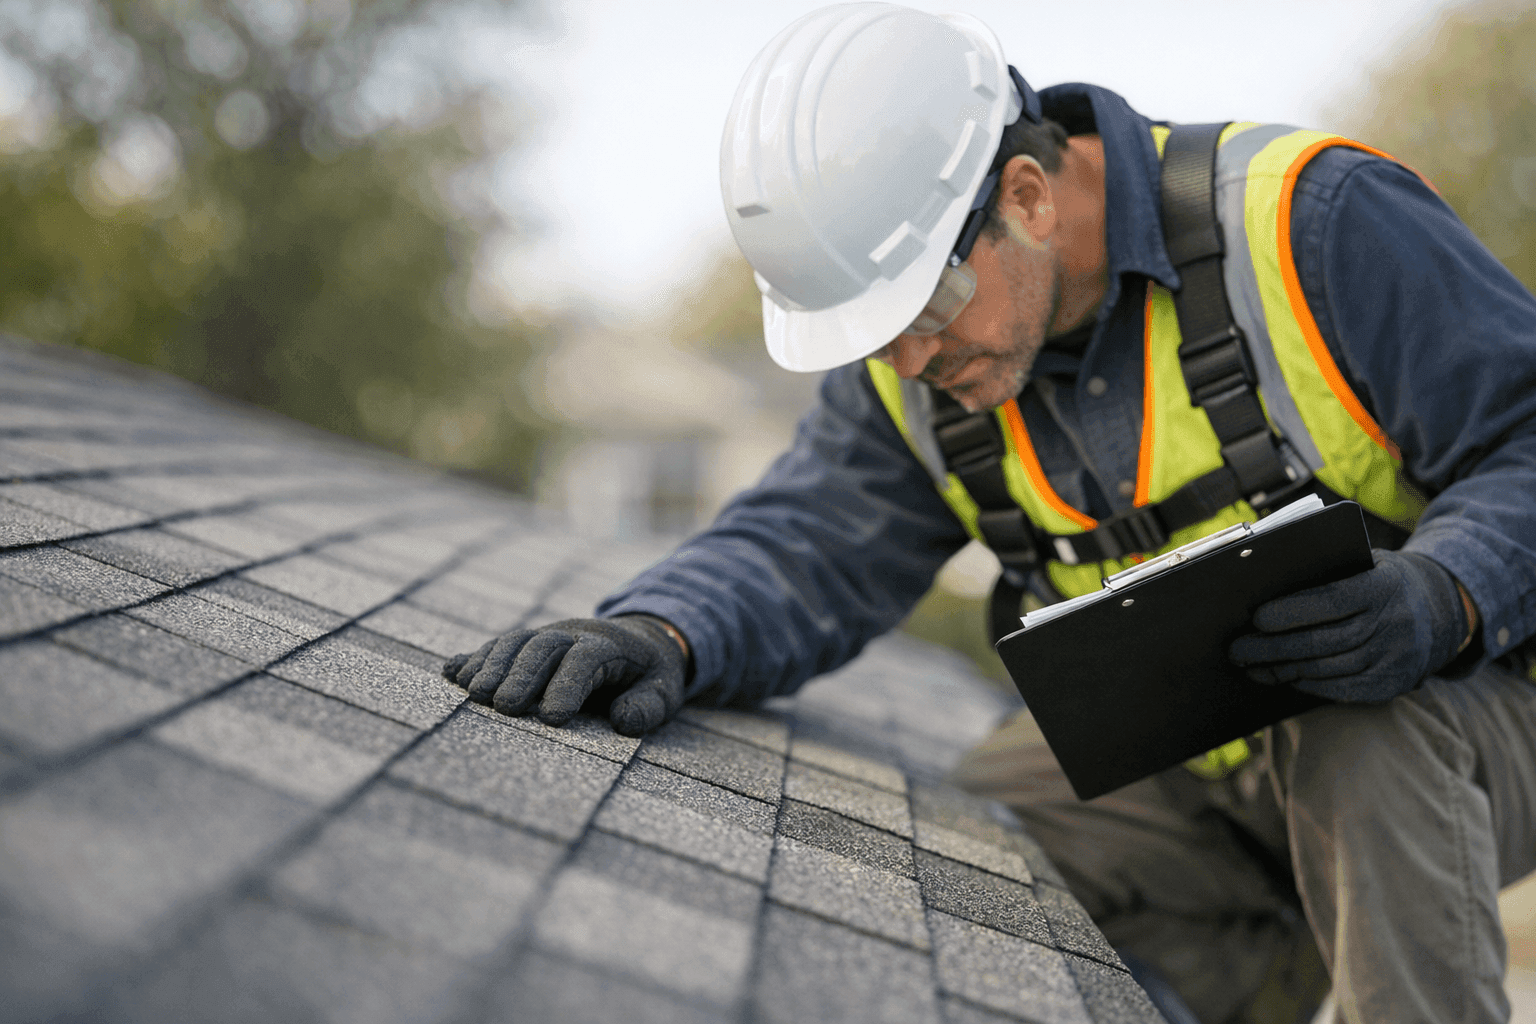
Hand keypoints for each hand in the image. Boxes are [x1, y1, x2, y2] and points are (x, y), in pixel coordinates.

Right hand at [443, 616, 687, 734]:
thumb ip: (648, 707)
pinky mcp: (525, 645)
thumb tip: (622, 722)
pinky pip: (496, 646)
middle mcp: (572, 634)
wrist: (638, 641)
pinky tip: (451, 675)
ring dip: (491, 665)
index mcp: (609, 646)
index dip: (568, 685)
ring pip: (514, 642)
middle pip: (542, 646)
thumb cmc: (649, 675)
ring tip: (474, 695)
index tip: (552, 719)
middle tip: (502, 707)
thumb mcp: (664, 691)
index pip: (585, 659)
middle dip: (521, 674)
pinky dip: (473, 658)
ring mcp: (545, 635)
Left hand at [1228, 549, 1468, 702]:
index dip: (1293, 611)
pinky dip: (1306, 684)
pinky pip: (1341, 690)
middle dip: (1273, 648)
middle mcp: (1395, 624)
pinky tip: (1282, 676)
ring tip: (1250, 664)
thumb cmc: (1376, 579)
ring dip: (1283, 669)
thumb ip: (1325, 570)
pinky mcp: (1392, 684)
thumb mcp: (1363, 562)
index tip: (1256, 618)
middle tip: (1237, 650)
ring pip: (1327, 669)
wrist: (1436, 609)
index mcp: (1384, 585)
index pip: (1333, 600)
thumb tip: (1264, 582)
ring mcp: (1396, 658)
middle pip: (1324, 641)